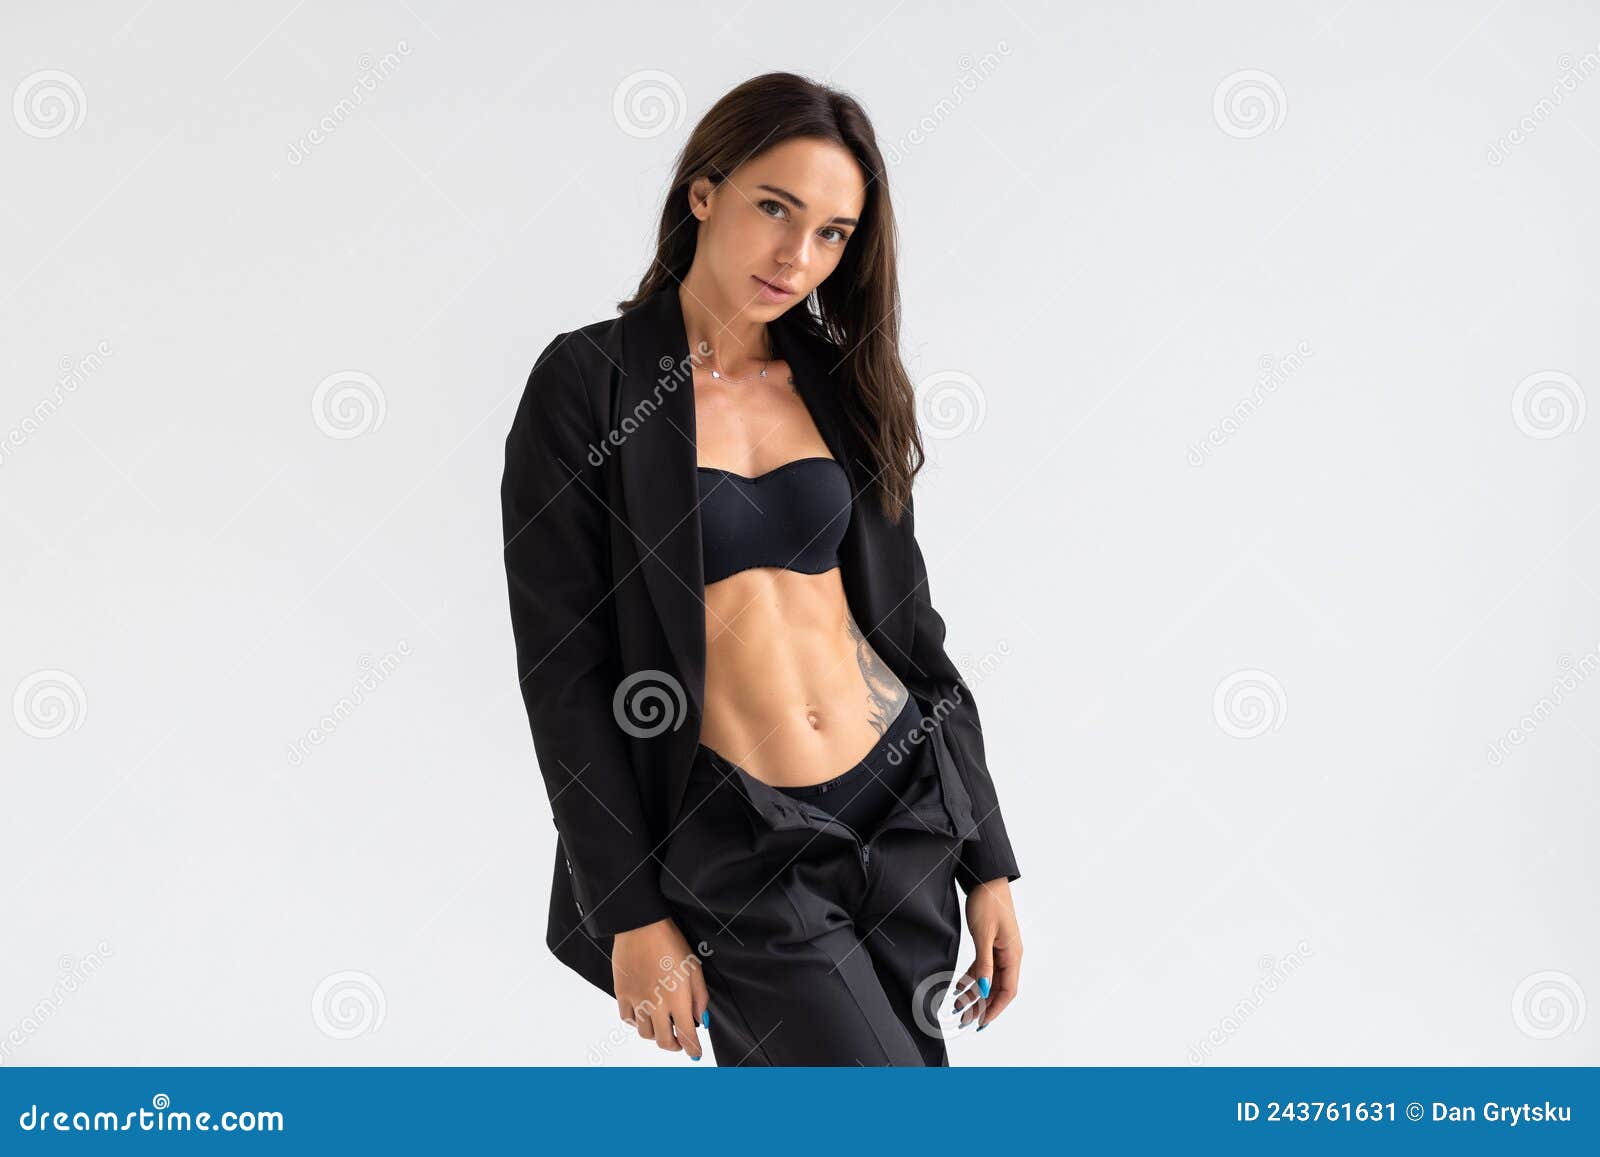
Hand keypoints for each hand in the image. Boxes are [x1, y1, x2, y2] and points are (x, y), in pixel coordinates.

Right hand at [612, 916, 710, 1059]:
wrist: (642, 926)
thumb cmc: (672, 943)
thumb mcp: (694, 968)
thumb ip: (699, 998)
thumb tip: (700, 1022)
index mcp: (678, 1000)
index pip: (687, 1036)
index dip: (693, 1049)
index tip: (696, 1054)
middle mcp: (656, 1005)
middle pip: (664, 1041)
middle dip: (675, 1046)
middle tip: (680, 1041)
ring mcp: (637, 1001)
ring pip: (644, 1034)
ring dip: (656, 1034)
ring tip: (662, 1024)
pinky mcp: (622, 993)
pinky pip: (627, 1019)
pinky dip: (637, 1022)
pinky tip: (644, 1013)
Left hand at [953, 877, 1021, 1029]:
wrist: (986, 878)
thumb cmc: (988, 902)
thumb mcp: (983, 935)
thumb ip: (983, 964)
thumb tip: (982, 989)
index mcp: (1012, 955)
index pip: (1008, 990)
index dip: (995, 1008)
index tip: (980, 1022)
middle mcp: (1009, 955)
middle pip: (998, 988)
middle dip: (982, 1005)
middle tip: (964, 1019)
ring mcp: (1000, 950)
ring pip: (989, 979)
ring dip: (974, 993)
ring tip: (957, 1006)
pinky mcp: (991, 943)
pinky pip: (983, 967)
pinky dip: (972, 978)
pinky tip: (959, 987)